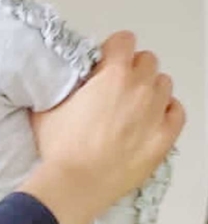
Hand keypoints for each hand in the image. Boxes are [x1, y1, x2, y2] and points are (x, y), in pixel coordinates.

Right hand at [21, 31, 183, 223]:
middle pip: (147, 60)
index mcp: (112, 74)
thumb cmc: (59, 147)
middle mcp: (140, 87)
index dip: (112, 50)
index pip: (124, 40)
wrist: (76, 183)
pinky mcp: (165, 136)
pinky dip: (165, 111)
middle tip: (115, 88)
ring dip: (149, 89)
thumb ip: (62, 86)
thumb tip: (61, 81)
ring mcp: (156, 111)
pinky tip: (149, 120)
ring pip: (163, 84)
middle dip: (132, 69)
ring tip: (132, 106)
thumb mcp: (46, 108)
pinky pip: (176, 111)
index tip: (103, 63)